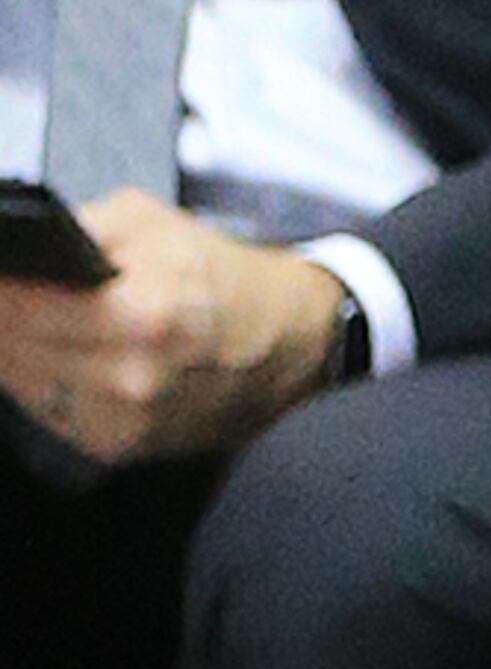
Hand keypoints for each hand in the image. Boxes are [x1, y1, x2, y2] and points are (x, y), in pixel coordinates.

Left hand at [0, 200, 346, 467]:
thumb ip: (78, 226)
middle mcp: (128, 377)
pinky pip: (45, 410)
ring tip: (37, 318)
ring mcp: (122, 420)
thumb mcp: (153, 221)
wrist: (284, 345)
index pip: (18, 305)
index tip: (4, 273)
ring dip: (15, 350)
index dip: (3, 286)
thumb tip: (17, 248)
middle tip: (14, 292)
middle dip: (4, 316)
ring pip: (19, 382)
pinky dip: (41, 381)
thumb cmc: (221, 278)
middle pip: (9, 347)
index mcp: (141, 313)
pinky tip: (62, 353)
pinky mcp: (116, 447)